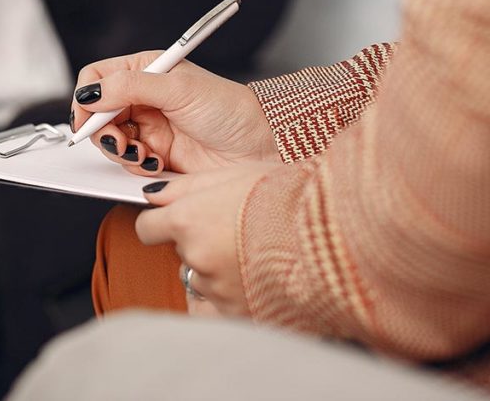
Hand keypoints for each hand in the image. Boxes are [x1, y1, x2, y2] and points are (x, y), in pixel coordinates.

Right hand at [71, 52, 278, 176]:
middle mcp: (142, 97)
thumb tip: (90, 94)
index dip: (86, 98)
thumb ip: (130, 87)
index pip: (97, 78)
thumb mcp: (177, 89)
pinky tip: (156, 163)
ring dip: (121, 151)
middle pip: (97, 113)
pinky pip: (127, 162)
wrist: (259, 146)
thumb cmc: (229, 109)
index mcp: (145, 70)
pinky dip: (136, 166)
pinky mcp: (154, 154)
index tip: (87, 118)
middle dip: (104, 131)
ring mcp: (147, 127)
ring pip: (109, 140)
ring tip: (144, 155)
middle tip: (121, 142)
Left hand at [136, 162, 277, 316]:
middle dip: (201, 244)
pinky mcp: (244, 315)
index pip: (147, 228)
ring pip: (206, 280)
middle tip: (240, 229)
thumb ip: (185, 186)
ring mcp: (220, 291)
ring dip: (223, 270)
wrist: (341, 232)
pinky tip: (267, 275)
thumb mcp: (234, 174)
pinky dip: (243, 293)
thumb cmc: (292, 196)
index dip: (161, 223)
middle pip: (182, 254)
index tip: (175, 221)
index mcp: (189, 222)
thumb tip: (153, 195)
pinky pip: (229, 305)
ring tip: (261, 252)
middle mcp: (198, 259)